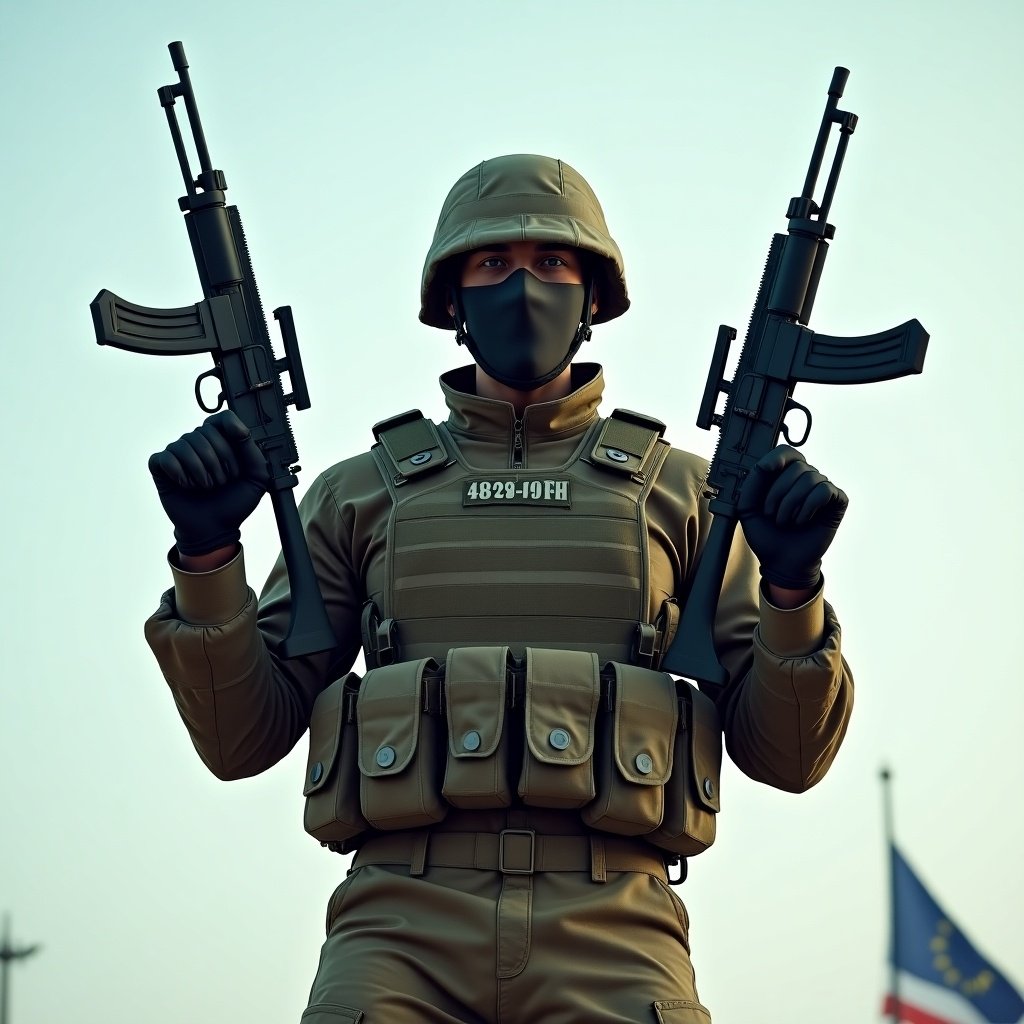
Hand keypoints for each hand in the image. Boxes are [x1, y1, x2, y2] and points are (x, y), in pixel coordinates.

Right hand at [148, 410, 269, 556]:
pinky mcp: (161, 466)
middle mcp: (198, 443)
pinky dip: (179, 474)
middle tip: (222, 481)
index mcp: (222, 442)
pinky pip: (165, 458)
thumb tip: (239, 429)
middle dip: (218, 460)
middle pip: (204, 432)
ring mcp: (178, 453)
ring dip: (200, 471)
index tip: (239, 437)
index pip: (222, 418)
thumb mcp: (257, 477)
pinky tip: (186, 485)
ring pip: (184, 444)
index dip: (230, 426)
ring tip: (206, 486)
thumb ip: (252, 450)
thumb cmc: (235, 503)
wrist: (215, 528)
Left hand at [737, 445, 847, 590]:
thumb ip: (752, 484)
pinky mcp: (837, 501)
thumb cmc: (766, 534)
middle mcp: (806, 478)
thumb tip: (764, 464)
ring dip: (792, 503)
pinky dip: (809, 506)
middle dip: (779, 492)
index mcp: (785, 476)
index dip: (777, 457)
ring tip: (786, 521)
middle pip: (797, 466)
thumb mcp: (748, 508)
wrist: (781, 561)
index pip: (786, 452)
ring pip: (811, 478)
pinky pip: (825, 490)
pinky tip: (803, 520)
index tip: (765, 469)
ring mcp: (822, 489)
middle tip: (772, 514)